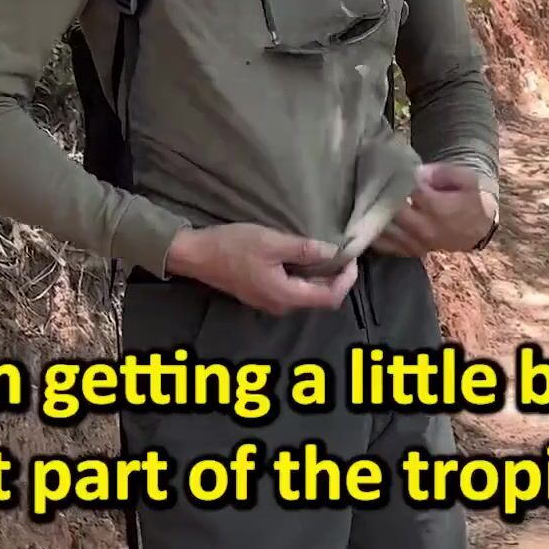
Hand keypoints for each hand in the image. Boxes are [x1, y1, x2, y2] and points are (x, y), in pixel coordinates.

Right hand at [163, 223, 357, 314]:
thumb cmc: (234, 247)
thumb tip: (333, 252)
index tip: (352, 259)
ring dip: (320, 277)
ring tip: (326, 253)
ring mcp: (269, 303)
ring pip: (306, 294)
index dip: (346, 280)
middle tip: (343, 253)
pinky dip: (305, 277)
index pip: (330, 297)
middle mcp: (281, 306)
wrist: (196, 255)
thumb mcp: (272, 242)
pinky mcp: (261, 294)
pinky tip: (303, 257)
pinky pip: (292, 290)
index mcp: (287, 296)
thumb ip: (305, 249)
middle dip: (336, 278)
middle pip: (320, 299)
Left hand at [371, 162, 496, 257]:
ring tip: (366, 193)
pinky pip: (382, 244)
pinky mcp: (407, 252)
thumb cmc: (470, 200)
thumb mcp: (467, 179)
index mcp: (437, 209)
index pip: (406, 189)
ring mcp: (413, 243)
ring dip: (372, 211)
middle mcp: (422, 229)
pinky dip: (372, 230)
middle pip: (389, 209)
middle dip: (379, 192)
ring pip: (382, 228)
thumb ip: (443, 172)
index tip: (387, 164)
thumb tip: (417, 171)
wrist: (477, 229)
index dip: (395, 175)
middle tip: (371, 176)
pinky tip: (367, 215)